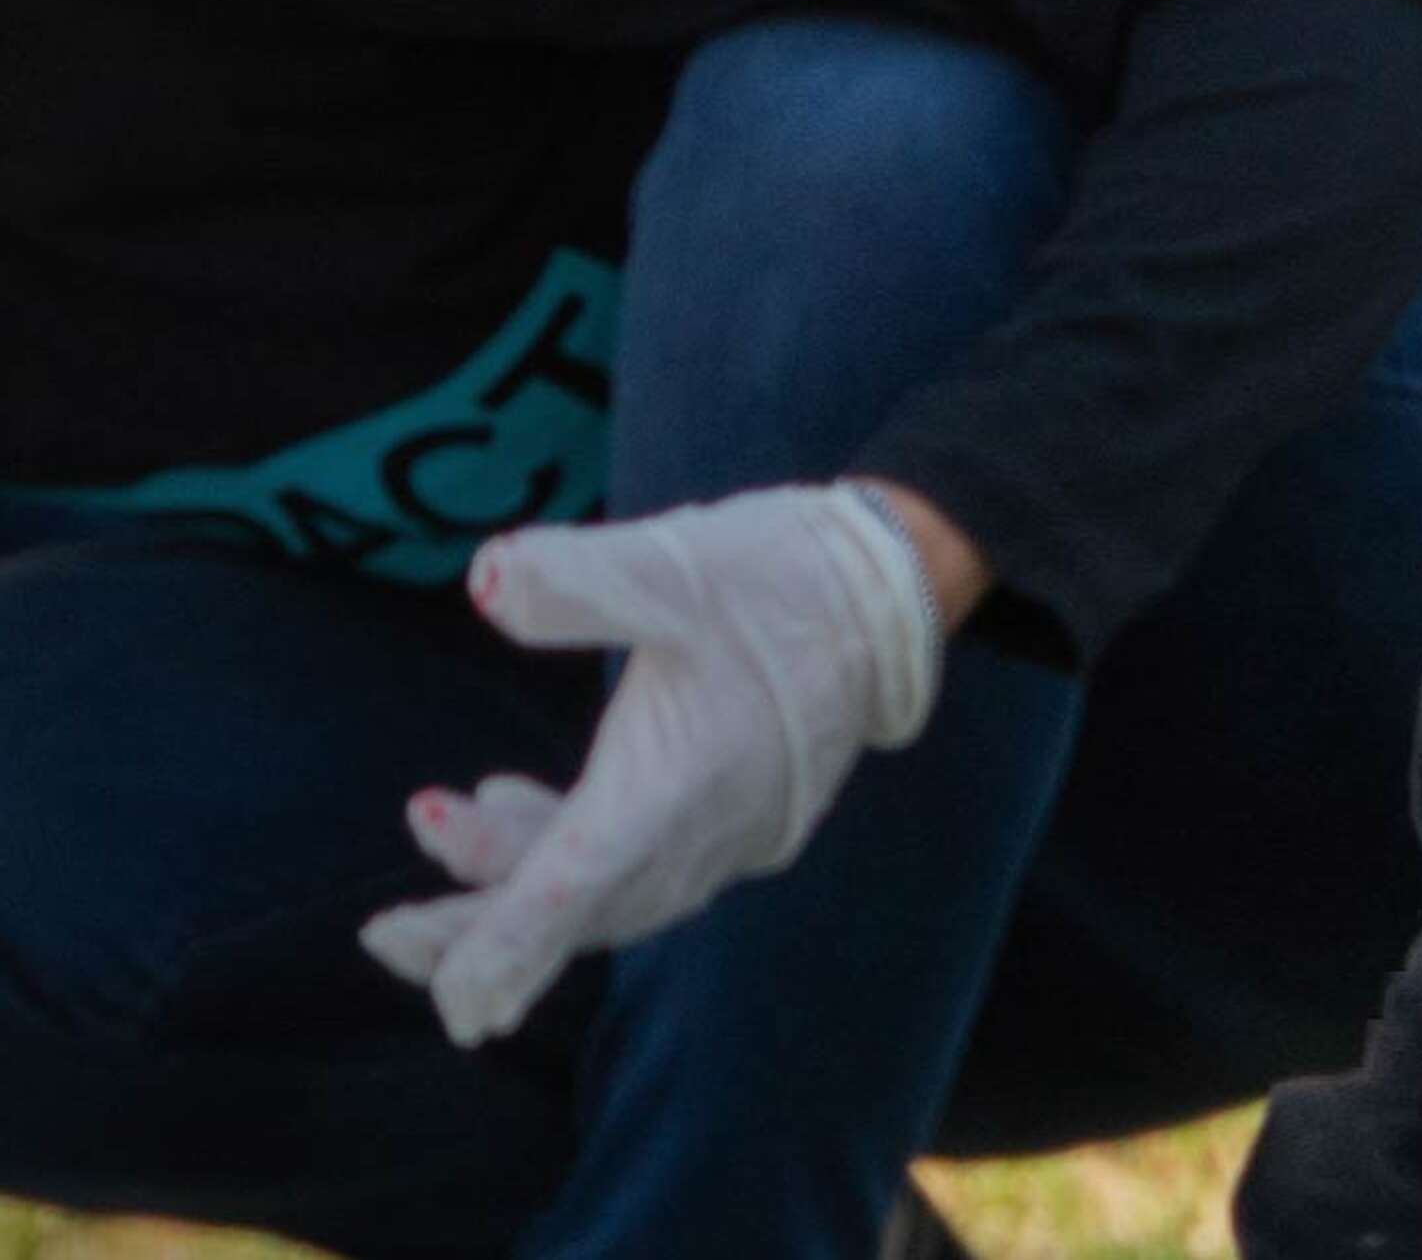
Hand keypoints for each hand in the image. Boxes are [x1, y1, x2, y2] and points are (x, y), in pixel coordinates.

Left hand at [359, 482, 943, 1046]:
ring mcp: (724, 828)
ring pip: (604, 890)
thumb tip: (484, 580)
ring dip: (517, 881)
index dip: (502, 947)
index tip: (448, 1002)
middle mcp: (701, 829)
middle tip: (386, 934)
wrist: (893, 594)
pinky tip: (512, 797)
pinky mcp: (732, 809)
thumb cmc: (785, 574)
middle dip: (478, 930)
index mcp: (677, 781)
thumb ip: (577, 579)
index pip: (573, 889)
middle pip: (578, 912)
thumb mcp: (676, 562)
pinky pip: (634, 864)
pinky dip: (567, 853)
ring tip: (436, 819)